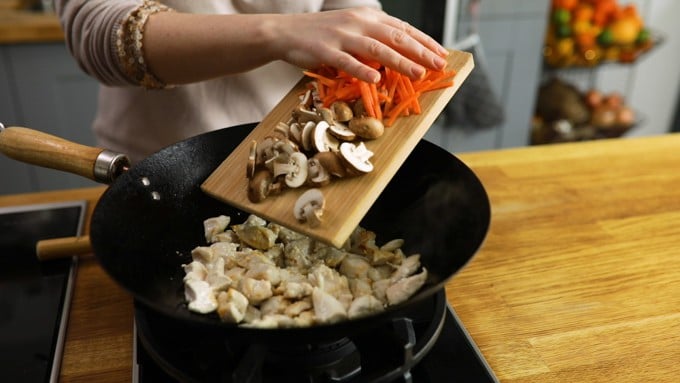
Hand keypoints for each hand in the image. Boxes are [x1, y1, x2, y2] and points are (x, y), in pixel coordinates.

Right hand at [270, 7, 449, 82]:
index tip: (441, 53)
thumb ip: (373, 39)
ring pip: (376, 49)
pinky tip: (375, 79)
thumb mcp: (351, 30)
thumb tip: (400, 55)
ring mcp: (342, 35)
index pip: (402, 28)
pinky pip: (346, 61)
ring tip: (418, 74)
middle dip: (420, 51)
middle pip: (395, 37)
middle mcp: (358, 22)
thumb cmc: (321, 34)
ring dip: (400, 62)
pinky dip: (362, 70)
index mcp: (367, 16)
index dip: (424, 41)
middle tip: (438, 65)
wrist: (285, 32)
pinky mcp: (325, 50)